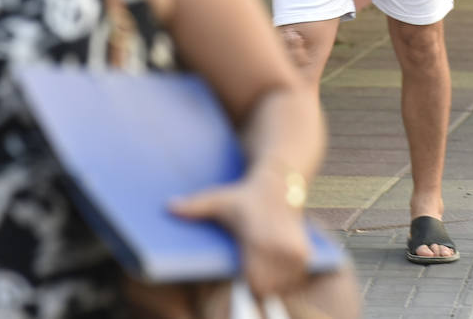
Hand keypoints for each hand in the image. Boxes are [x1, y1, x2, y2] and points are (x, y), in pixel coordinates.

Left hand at [170, 171, 310, 297]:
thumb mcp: (218, 201)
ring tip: (262, 260)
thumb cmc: (244, 196)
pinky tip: (273, 259)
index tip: (242, 272)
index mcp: (259, 241)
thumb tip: (167, 207)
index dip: (247, 283)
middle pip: (266, 287)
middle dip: (257, 283)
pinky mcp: (305, 254)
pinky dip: (283, 275)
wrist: (281, 184)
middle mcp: (281, 249)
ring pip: (280, 285)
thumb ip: (194, 207)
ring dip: (271, 280)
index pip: (254, 283)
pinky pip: (292, 278)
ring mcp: (296, 253)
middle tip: (250, 267)